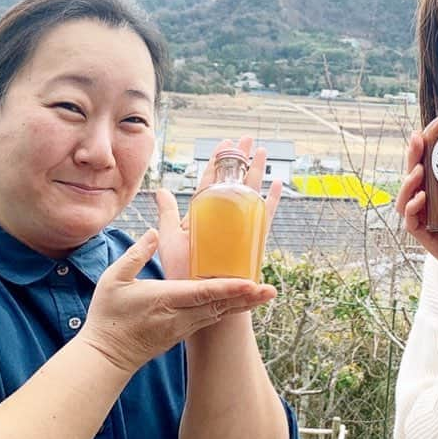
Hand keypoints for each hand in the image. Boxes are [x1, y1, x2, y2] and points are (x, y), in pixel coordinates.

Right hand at [79, 228, 275, 373]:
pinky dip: (229, 310)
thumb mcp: (114, 280)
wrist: (106, 356)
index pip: (204, 292)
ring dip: (244, 304)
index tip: (251, 282)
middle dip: (248, 297)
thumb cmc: (108, 316)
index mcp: (165, 299)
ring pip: (220, 314)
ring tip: (266, 294)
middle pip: (220, 305)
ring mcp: (184, 327)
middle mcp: (180, 316)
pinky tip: (243, 303)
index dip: (230, 287)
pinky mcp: (184, 333)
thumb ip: (136, 254)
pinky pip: (212, 320)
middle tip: (272, 289)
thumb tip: (154, 232)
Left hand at [155, 136, 282, 279]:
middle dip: (240, 160)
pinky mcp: (251, 241)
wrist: (201, 299)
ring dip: (256, 173)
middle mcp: (222, 219)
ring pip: (250, 194)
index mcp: (202, 216)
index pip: (211, 182)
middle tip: (247, 138)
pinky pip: (264, 217)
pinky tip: (277, 185)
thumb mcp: (170, 239)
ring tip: (262, 152)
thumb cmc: (182, 274)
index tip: (223, 143)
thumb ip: (168, 214)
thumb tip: (160, 190)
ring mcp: (237, 229)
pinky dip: (270, 201)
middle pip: (234, 183)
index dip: (217, 163)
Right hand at [395, 131, 437, 298]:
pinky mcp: (431, 243)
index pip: (427, 174)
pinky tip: (421, 198)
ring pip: (405, 203)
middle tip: (417, 141)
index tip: (423, 134)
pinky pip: (412, 225)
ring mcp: (430, 228)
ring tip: (417, 171)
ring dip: (407, 185)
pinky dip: (412, 209)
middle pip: (412, 183)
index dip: (421, 155)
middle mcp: (434, 213)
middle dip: (411, 160)